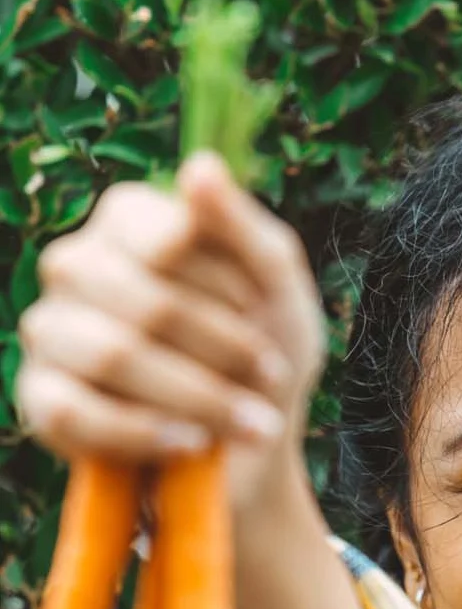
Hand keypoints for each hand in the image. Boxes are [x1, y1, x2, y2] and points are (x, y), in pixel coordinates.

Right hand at [14, 153, 327, 516]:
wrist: (250, 435)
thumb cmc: (263, 342)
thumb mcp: (275, 283)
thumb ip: (241, 225)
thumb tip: (199, 165)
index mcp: (126, 218)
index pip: (169, 240)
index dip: (227, 285)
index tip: (261, 309)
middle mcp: (74, 262)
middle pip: (148, 304)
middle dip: (224, 350)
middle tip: (270, 377)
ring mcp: (49, 329)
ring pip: (114, 357)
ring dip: (200, 397)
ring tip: (251, 423)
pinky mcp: (39, 396)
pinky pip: (78, 414)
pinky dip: (148, 433)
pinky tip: (194, 443)